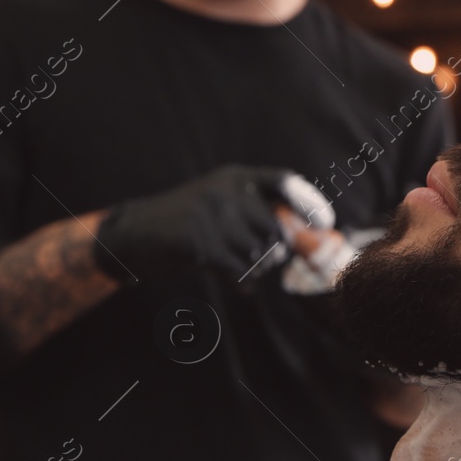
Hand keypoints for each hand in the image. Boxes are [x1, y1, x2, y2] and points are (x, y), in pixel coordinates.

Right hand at [92, 165, 290, 281]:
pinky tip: (236, 283)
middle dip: (276, 251)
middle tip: (265, 261)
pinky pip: (239, 270)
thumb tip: (300, 237)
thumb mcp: (217, 203)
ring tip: (242, 269)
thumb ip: (252, 212)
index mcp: (233, 177)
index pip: (283, 180)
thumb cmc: (185, 223)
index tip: (326, 223)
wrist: (134, 234)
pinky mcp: (200, 244)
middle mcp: (224, 191)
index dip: (309, 201)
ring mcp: (211, 216)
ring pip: (258, 252)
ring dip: (256, 269)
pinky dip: (242, 282)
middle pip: (275, 227)